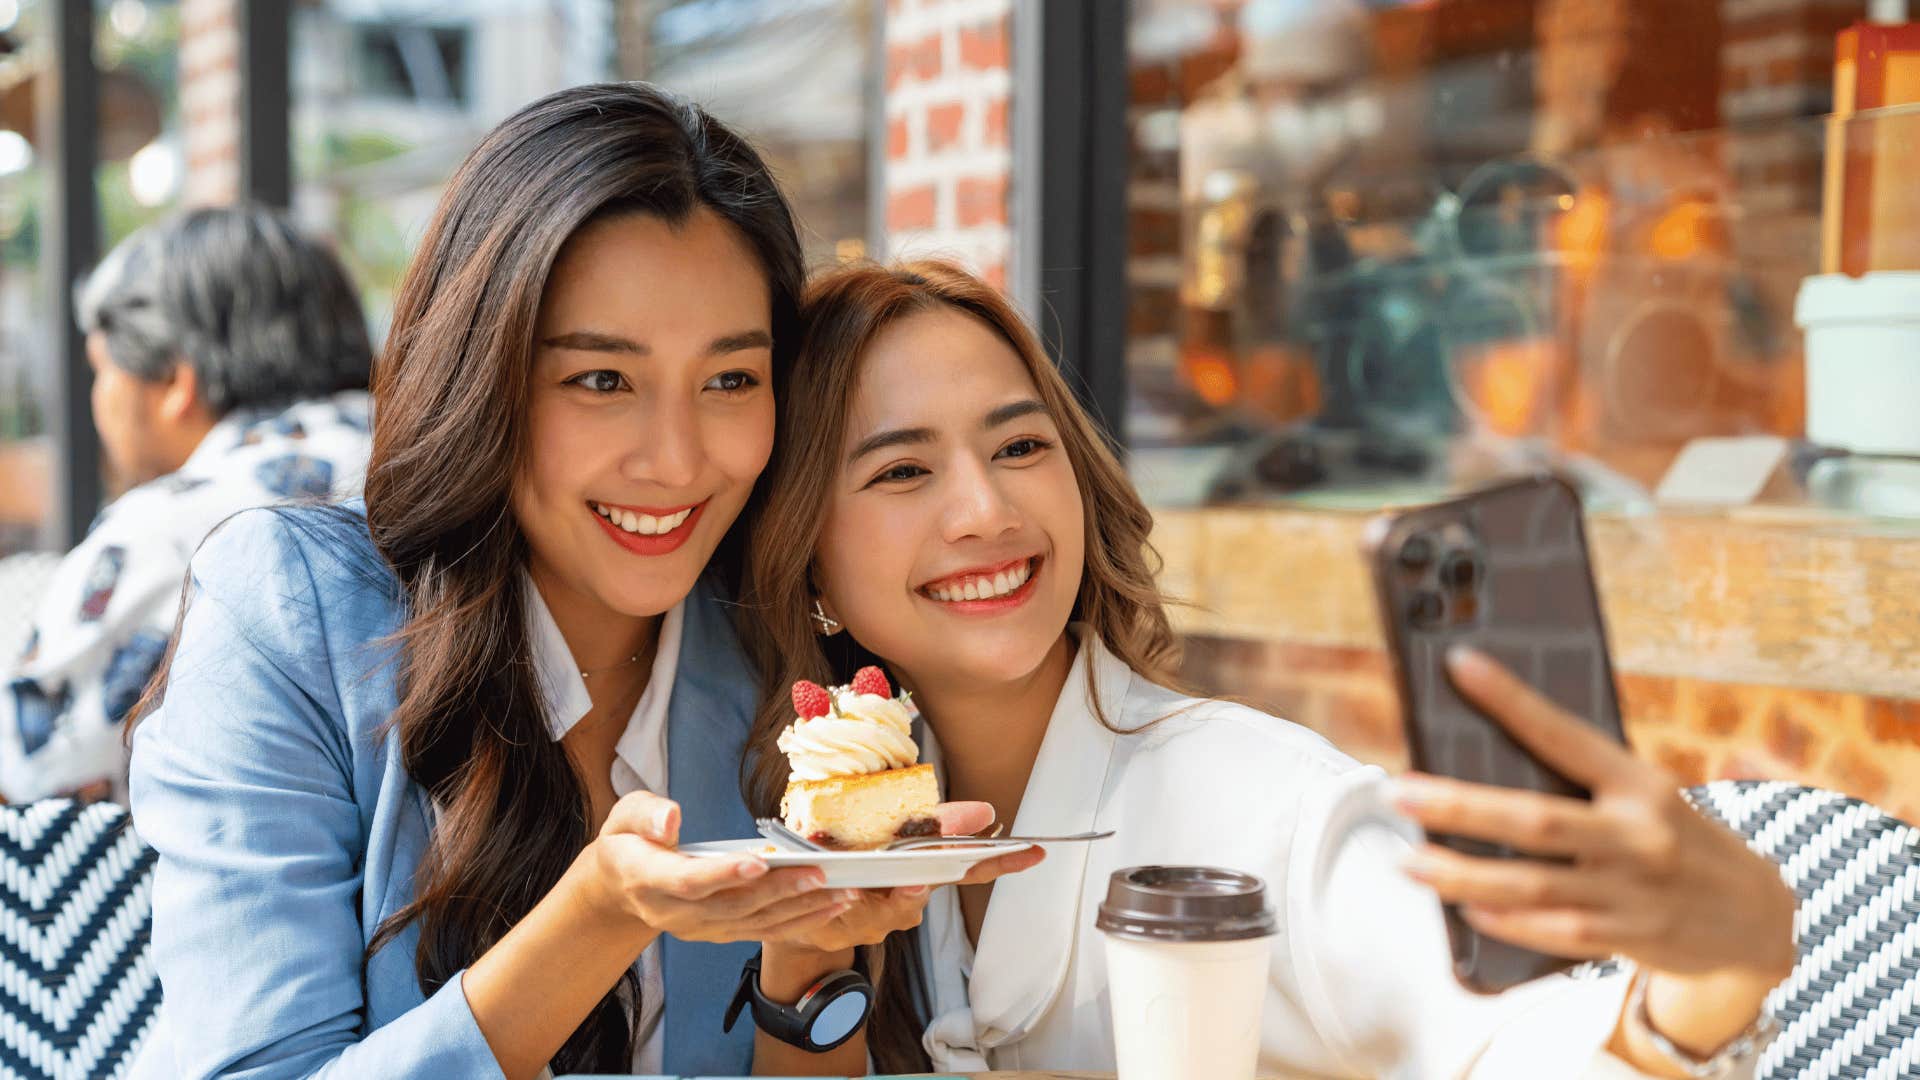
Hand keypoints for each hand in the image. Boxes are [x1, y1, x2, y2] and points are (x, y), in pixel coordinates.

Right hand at [586, 790, 849, 944]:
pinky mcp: (718, 933)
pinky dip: (797, 921)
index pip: (690, 882)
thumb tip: (671, 817)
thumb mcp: (624, 816)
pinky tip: (829, 908)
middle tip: (822, 874)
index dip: (725, 874)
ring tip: (841, 893)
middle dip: (781, 891)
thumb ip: (646, 815)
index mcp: (649, 879)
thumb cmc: (628, 841)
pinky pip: (761, 932)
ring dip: (801, 910)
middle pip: (733, 906)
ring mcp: (698, 929)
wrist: (620, 887)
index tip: (759, 862)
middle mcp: (675, 912)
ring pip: (754, 923)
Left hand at [764, 801, 1046, 955]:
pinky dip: (839, 904)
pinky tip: (840, 889)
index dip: (1002, 862)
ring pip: (879, 914)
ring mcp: (871, 922)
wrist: (804, 897)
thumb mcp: (897, 834)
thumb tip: (985, 811)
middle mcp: (903, 905)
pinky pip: (839, 917)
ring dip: (873, 900)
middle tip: (917, 883)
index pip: (968, 871)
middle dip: (914, 893)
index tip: (1033, 852)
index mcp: (922, 877)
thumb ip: (939, 825)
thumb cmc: (856, 861)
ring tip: (868, 886)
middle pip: (916, 901)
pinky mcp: (834, 930)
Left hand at [1392, 649, 1796, 1057]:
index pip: (1566, 735)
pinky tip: (1463, 908)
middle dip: (1459, 807)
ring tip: (1410, 859)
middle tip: (1400, 792)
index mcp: (1642, 784)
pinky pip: (1552, 932)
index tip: (1461, 668)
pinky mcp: (1628, 938)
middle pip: (1534, 821)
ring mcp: (1632, 893)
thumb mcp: (1655, 794)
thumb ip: (1589, 779)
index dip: (1512, 701)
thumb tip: (1499, 748)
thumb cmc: (1685, 839)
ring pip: (1531, 885)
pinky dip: (1504, 921)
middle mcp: (1638, 836)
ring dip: (1461, 874)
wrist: (1764, 916)